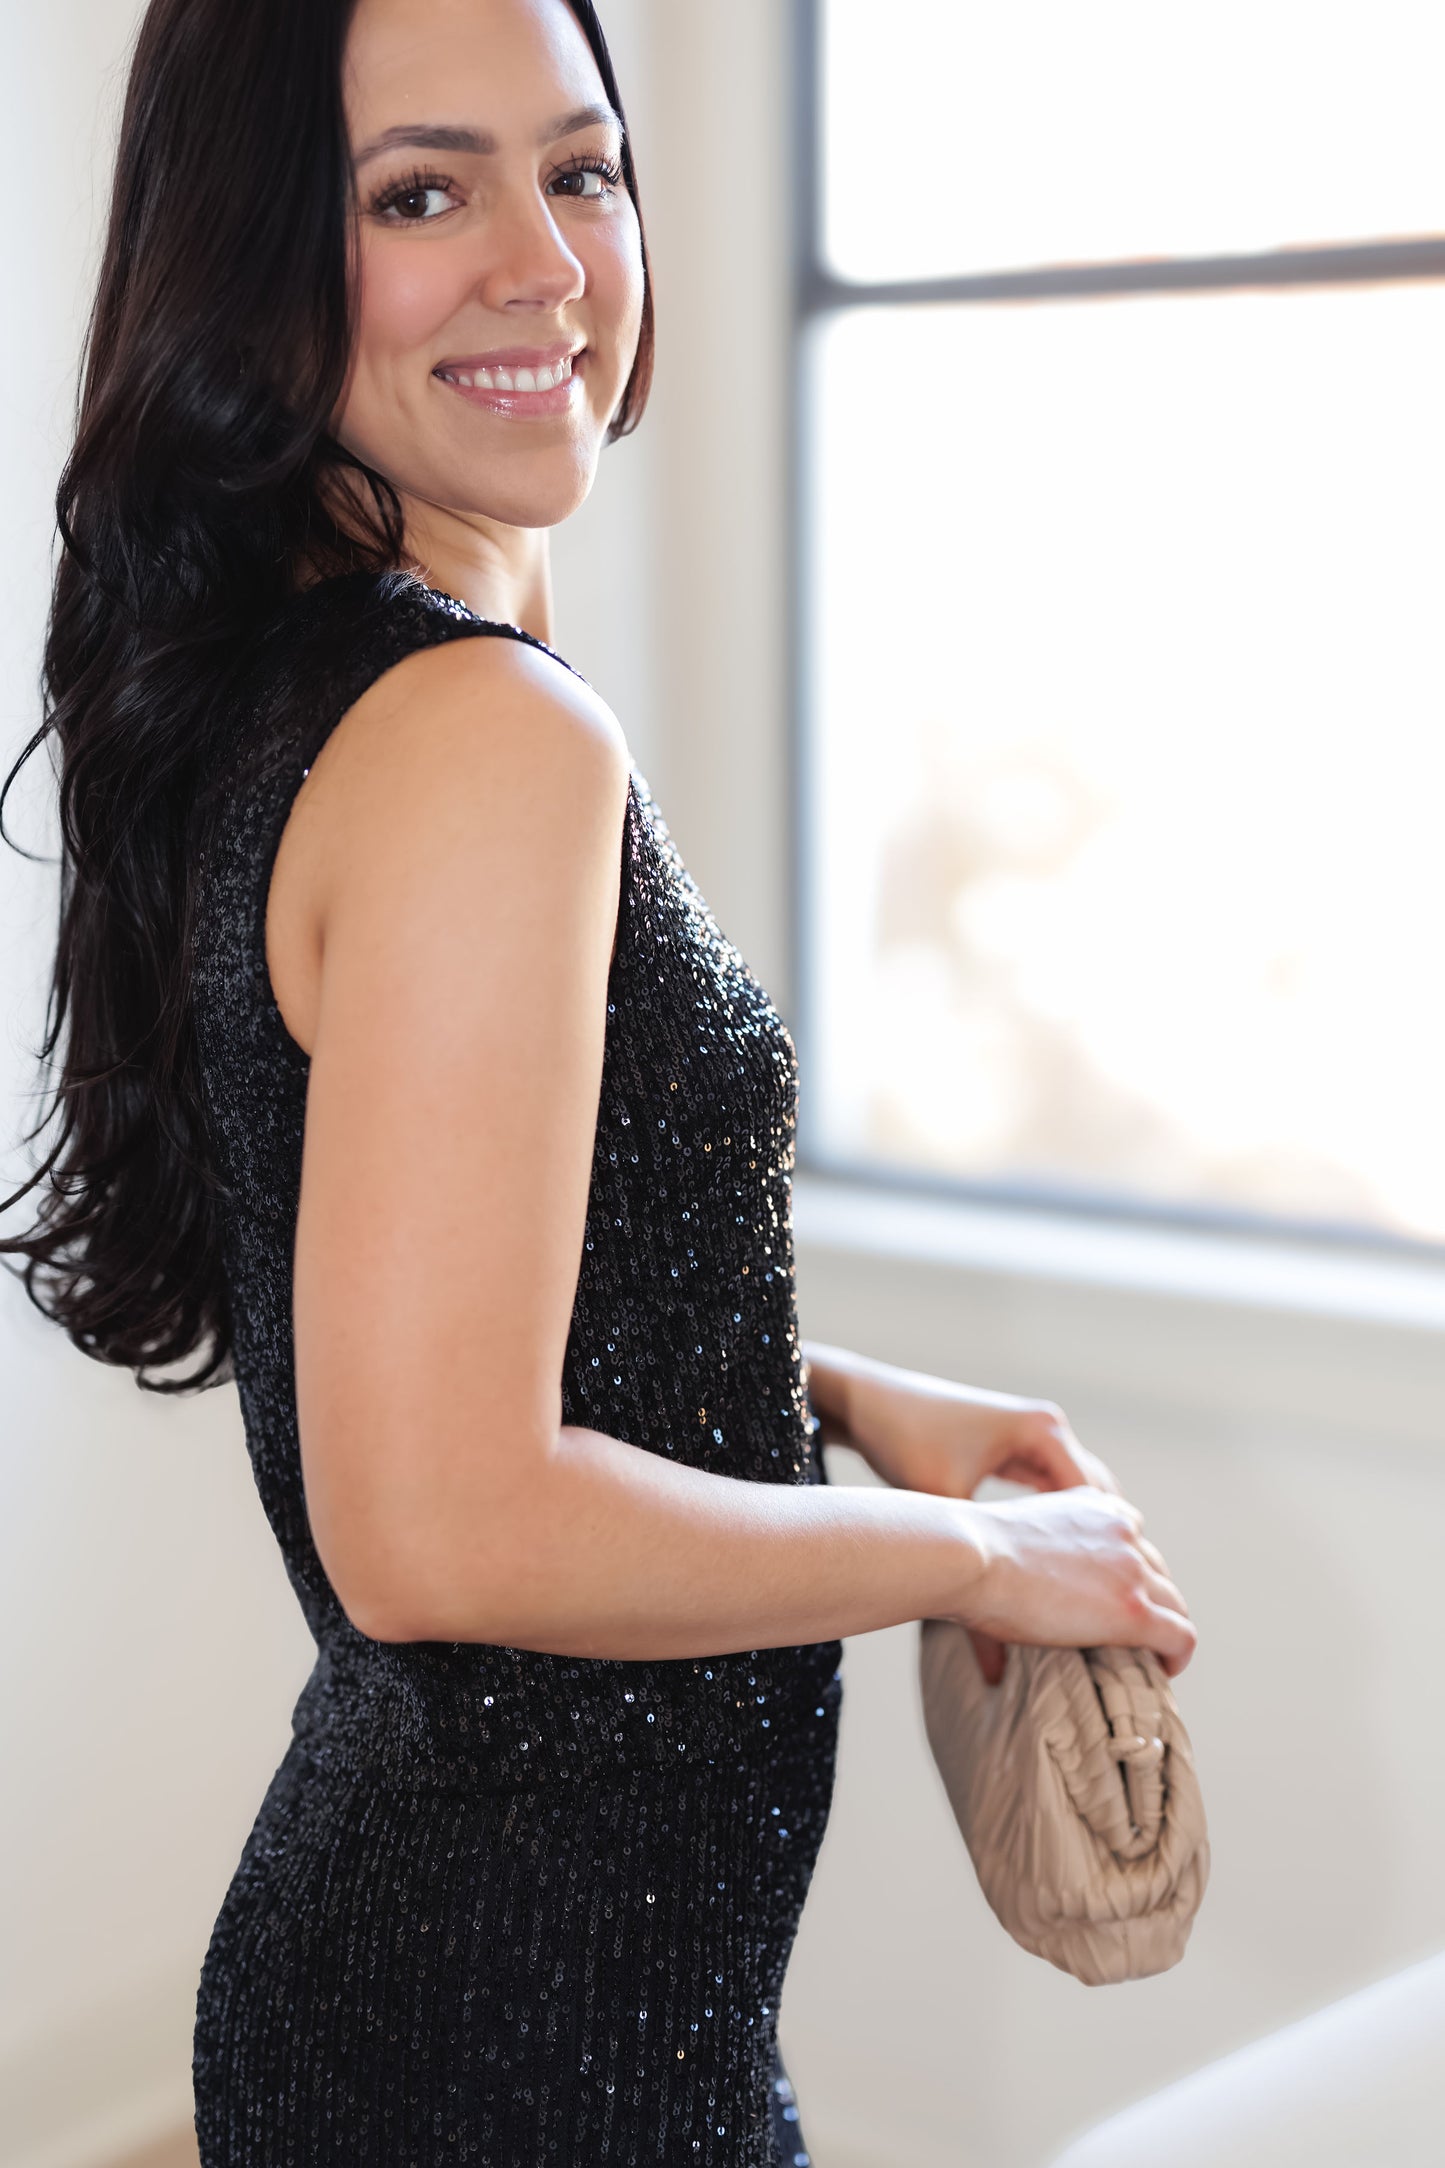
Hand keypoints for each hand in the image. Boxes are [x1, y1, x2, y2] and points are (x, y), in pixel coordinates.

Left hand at [801, 1344, 1192, 1683]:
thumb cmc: (903, 1444)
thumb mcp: (944, 1513)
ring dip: (1097, 1543)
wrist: (867, 1400)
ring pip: (1088, 1498)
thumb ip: (972, 1589)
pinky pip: (1059, 1490)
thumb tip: (993, 1673)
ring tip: (1103, 1599)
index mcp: (1044, 1436)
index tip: (1138, 1613)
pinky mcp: (1014, 1444)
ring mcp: (1033, 1434)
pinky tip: (1057, 1567)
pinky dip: (1066, 1526)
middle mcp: (1049, 1430)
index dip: (1129, 1565)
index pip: (1110, 1507)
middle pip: (1111, 1503)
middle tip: (1128, 1616)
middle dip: (1121, 1560)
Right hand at [955, 1484, 1196, 1680]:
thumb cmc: (972, 1548)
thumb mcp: (1016, 1528)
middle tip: (1129, 1634)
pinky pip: (1180, 1636)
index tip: (1111, 1597)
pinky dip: (1177, 1656)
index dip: (1126, 1571)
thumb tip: (1020, 1586)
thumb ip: (1040, 1545)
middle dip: (1150, 1601)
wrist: (971, 1555)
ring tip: (1147, 1656)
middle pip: (1158, 1570)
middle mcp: (1122, 1529)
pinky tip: (1163, 1670)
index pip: (1131, 1537)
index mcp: (1093, 1505)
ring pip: (1175, 1603)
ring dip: (1164, 1629)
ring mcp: (1132, 1569)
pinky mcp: (1134, 1610)